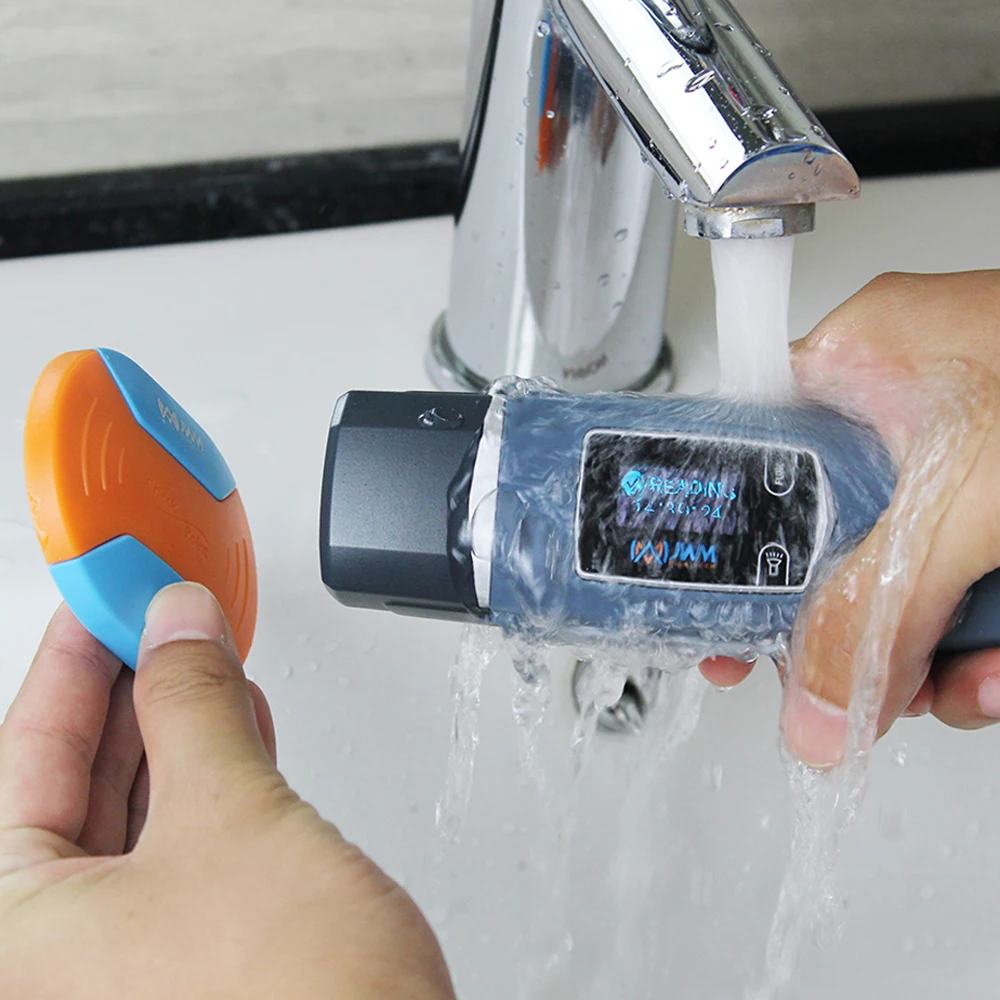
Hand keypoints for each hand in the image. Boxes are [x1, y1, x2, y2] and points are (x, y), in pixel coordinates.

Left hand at [0, 584, 454, 999]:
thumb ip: (194, 704)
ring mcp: (124, 956)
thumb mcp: (228, 817)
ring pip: (131, 804)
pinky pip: (180, 834)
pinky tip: (231, 721)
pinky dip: (207, 769)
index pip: (26, 750)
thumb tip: (178, 628)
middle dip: (126, 683)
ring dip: (172, 721)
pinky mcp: (192, 949)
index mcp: (18, 928)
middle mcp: (56, 952)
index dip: (75, 656)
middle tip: (153, 612)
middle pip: (73, 778)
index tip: (104, 594)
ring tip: (197, 651)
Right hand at [701, 270, 999, 765]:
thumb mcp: (967, 506)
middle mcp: (910, 399)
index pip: (751, 451)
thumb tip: (813, 715)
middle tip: (849, 684)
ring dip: (929, 652)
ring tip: (963, 687)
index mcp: (868, 356)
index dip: (732, 541)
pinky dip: (985, 641)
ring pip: (905, 572)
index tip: (727, 614)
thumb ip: (873, 617)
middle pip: (830, 534)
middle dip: (854, 626)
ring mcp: (969, 449)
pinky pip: (969, 580)